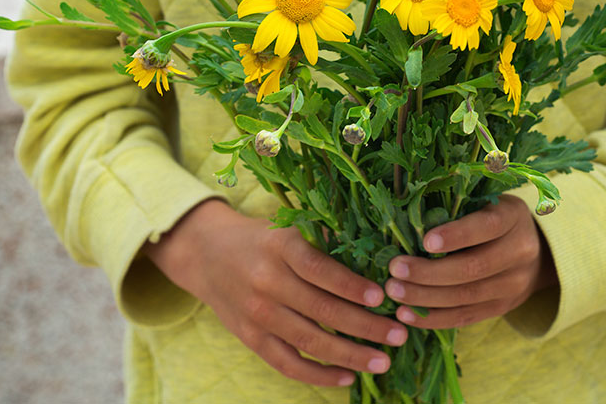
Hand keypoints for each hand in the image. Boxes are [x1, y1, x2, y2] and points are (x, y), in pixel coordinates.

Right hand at [144, 199, 407, 387]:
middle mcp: (267, 282)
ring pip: (310, 342)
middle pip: (322, 311)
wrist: (206, 252)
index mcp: (280, 248)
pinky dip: (319, 374)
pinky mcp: (250, 338)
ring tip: (383, 360)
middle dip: (366, 326)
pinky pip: (287, 363)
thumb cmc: (260, 238)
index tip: (381, 296)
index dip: (351, 285)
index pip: (320, 269)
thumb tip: (375, 254)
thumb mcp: (288, 228)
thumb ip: (323, 241)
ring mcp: (257, 314)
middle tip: (400, 334)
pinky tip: (347, 377)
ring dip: (350, 355)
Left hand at [385, 194, 555, 328]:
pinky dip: (432, 318)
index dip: (456, 235)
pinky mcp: (501, 308)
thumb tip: (408, 214)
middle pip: (472, 268)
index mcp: (513, 217)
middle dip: (429, 272)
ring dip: (425, 297)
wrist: (537, 252)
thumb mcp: (486, 201)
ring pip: (466, 296)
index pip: (486, 227)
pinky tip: (406, 314)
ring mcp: (512, 285)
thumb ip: (458, 206)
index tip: (425, 241)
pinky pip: (464, 317)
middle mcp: (519, 252)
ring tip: (393, 291)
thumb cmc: (495, 217)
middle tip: (395, 269)